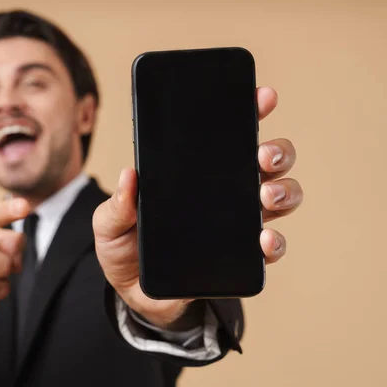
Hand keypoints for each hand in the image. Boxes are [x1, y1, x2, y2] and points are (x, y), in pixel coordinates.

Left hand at [92, 87, 302, 329]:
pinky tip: (264, 238)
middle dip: (276, 151)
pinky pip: (271, 247)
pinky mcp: (242, 258)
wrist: (135, 296)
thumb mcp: (109, 224)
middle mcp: (224, 192)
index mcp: (194, 174)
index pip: (227, 137)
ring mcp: (238, 223)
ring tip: (267, 195)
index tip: (261, 97)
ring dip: (285, 191)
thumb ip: (116, 205)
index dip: (248, 113)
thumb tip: (129, 175)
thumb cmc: (124, 250)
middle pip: (266, 162)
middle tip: (263, 155)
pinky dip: (275, 241)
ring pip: (280, 196)